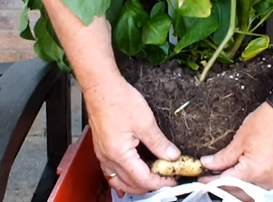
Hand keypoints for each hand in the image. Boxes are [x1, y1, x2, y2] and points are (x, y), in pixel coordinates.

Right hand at [83, 75, 180, 196]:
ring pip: (117, 180)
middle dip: (148, 186)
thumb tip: (171, 156)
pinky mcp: (101, 146)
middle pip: (129, 184)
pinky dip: (121, 177)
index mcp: (119, 154)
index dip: (160, 182)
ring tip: (149, 181)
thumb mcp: (145, 122)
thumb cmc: (118, 100)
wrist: (100, 86)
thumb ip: (159, 143)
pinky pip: (110, 170)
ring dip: (134, 184)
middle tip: (164, 181)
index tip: (172, 180)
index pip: (142, 179)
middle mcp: (107, 157)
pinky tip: (128, 175)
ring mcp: (102, 152)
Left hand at [198, 102, 272, 200]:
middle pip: (237, 190)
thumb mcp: (239, 140)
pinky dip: (247, 182)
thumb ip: (222, 157)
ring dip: (235, 185)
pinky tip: (239, 174)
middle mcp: (266, 181)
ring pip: (248, 190)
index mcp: (254, 172)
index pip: (225, 182)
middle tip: (209, 175)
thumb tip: (208, 164)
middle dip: (222, 184)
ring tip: (223, 173)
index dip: (210, 180)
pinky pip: (259, 185)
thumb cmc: (268, 123)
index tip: (202, 177)